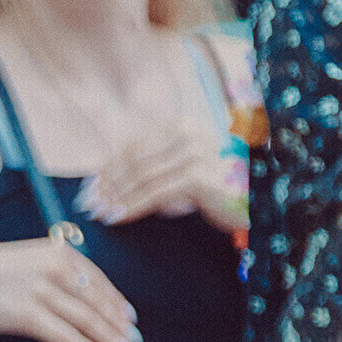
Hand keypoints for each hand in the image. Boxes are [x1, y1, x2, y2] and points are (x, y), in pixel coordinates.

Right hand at [0, 238, 141, 341]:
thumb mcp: (30, 260)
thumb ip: (59, 271)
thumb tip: (89, 296)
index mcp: (59, 253)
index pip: (99, 281)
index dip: (117, 303)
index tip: (130, 320)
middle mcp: (55, 268)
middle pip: (97, 302)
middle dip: (119, 325)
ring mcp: (41, 291)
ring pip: (87, 320)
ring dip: (111, 339)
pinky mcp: (27, 315)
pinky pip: (66, 337)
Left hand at [81, 111, 227, 227]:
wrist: (254, 200)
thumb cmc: (214, 187)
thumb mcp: (180, 169)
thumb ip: (152, 166)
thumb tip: (107, 181)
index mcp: (180, 124)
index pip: (133, 146)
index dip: (106, 168)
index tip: (87, 188)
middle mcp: (189, 132)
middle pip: (134, 159)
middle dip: (106, 184)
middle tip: (87, 204)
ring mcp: (197, 152)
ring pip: (142, 176)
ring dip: (115, 197)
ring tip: (98, 213)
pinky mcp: (201, 176)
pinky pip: (156, 193)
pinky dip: (131, 206)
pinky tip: (116, 217)